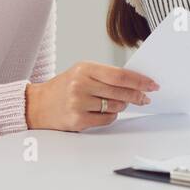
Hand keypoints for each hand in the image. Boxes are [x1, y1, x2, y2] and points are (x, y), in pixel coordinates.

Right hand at [25, 61, 157, 131]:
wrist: (37, 105)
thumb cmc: (64, 88)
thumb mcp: (82, 73)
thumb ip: (106, 76)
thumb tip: (136, 83)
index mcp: (85, 69)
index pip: (120, 75)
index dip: (140, 80)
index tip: (152, 84)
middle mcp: (81, 84)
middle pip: (121, 91)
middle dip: (137, 96)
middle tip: (145, 98)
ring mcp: (78, 103)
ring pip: (115, 106)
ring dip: (121, 106)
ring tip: (115, 103)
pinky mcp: (78, 120)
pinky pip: (107, 120)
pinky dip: (110, 117)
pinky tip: (103, 112)